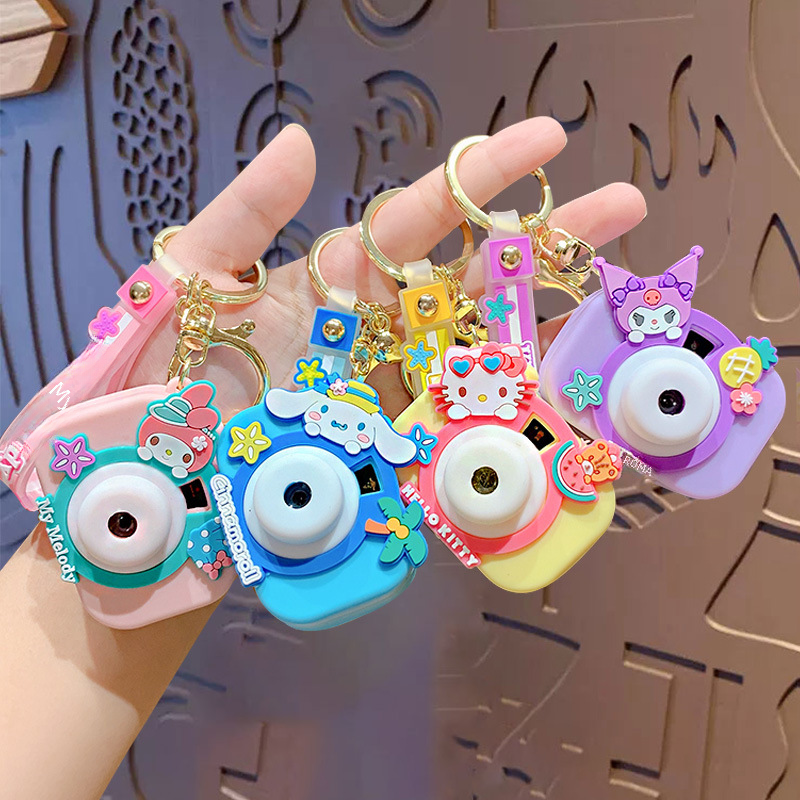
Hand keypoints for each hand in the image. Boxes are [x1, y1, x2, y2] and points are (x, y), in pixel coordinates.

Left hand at [128, 119, 645, 418]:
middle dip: (547, 240)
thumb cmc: (162, 375)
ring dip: (546, 329)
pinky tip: (559, 409)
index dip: (482, 177)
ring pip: (482, 350)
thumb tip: (298, 140)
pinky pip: (459, 430)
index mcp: (340, 275)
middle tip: (625, 207)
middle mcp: (381, 329)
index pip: (422, 215)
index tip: (547, 139)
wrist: (156, 480)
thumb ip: (245, 216)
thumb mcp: (192, 282)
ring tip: (613, 306)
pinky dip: (508, 421)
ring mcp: (394, 391)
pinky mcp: (395, 451)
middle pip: (476, 278)